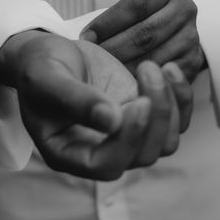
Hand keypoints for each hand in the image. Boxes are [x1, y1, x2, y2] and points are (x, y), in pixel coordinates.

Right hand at [0, 30, 188, 179]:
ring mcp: (123, 137)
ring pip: (164, 143)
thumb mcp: (47, 78)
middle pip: (142, 156)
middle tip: (148, 70)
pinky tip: (169, 70)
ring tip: (156, 67)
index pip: (105, 165)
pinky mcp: (141, 118)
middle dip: (154, 116)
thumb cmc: (39, 67)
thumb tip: (111, 122)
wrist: (49, 54)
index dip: (128, 140)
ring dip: (169, 106)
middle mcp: (97, 152)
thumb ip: (74, 99)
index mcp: (67, 153)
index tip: (138, 102)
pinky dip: (180, 99)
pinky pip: (174, 123)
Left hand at [80, 0, 204, 83]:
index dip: (107, 24)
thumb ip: (113, 17)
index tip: (85, 39)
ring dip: (124, 69)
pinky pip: (163, 77)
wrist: (174, 37)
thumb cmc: (140, 22)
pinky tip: (123, 88)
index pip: (135, 6)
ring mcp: (191, 38)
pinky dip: (141, 83)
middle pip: (145, 33)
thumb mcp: (130, 9)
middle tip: (91, 63)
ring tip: (103, 78)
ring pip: (153, 58)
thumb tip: (83, 39)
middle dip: (113, 49)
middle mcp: (185, 10)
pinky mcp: (192, 65)